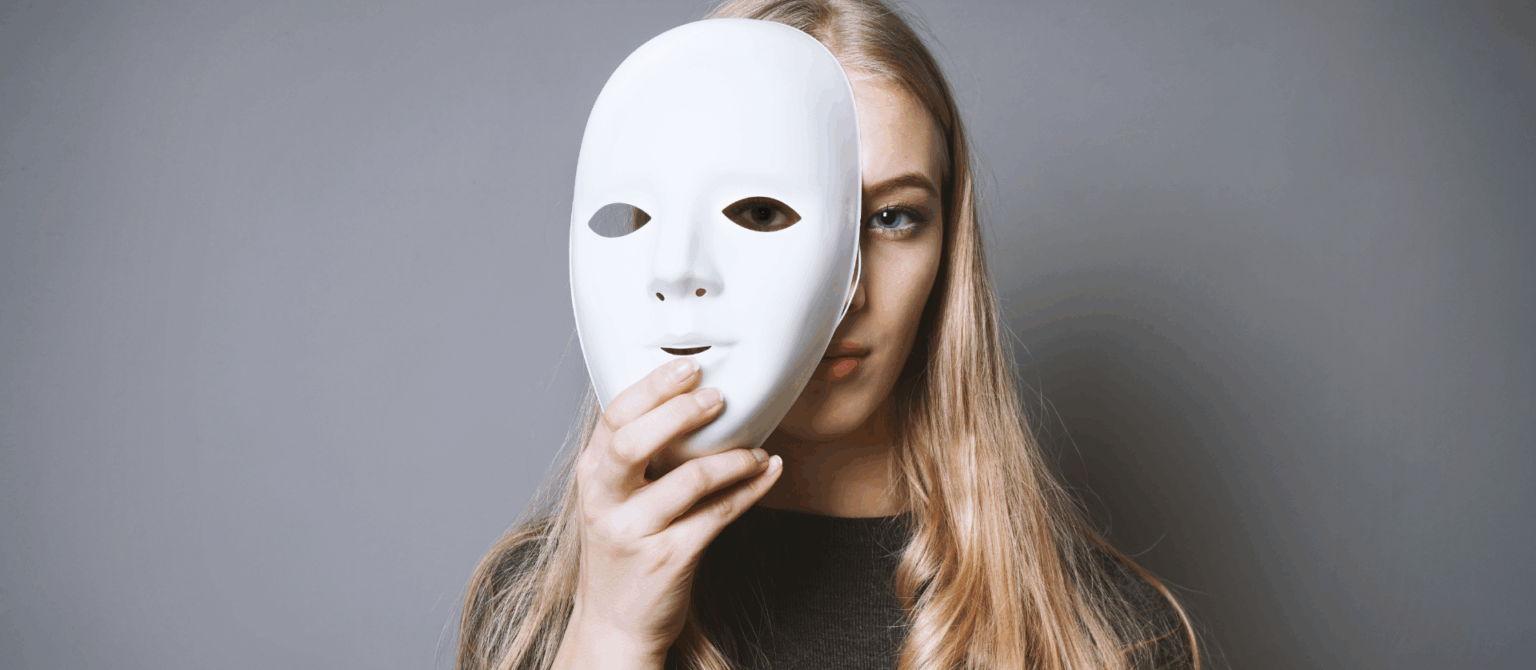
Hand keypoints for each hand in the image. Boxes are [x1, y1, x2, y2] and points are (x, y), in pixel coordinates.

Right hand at [552, 357, 783, 669]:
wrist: (615, 623)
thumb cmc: (623, 550)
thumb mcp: (613, 498)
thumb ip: (636, 457)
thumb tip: (688, 402)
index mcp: (592, 476)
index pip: (613, 417)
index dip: (652, 387)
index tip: (687, 366)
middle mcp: (604, 501)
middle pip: (634, 441)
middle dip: (680, 412)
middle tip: (718, 397)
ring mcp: (634, 532)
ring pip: (688, 479)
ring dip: (732, 458)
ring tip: (756, 449)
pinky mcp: (668, 559)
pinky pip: (719, 514)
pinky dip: (750, 489)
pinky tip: (767, 472)